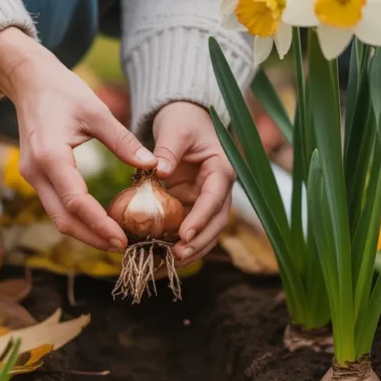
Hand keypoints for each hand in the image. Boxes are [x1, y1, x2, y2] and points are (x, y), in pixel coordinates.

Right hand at [0, 28, 156, 249]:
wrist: (29, 80)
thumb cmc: (64, 90)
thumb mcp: (97, 111)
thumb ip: (124, 142)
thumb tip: (153, 166)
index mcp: (50, 156)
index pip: (76, 201)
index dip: (99, 224)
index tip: (122, 238)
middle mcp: (36, 172)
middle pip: (63, 220)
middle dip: (92, 238)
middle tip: (123, 246)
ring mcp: (32, 176)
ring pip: (57, 217)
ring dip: (85, 232)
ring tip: (115, 240)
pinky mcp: (35, 176)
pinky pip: (56, 205)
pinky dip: (77, 219)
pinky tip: (100, 222)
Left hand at [152, 102, 234, 264]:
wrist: (183, 119)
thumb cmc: (183, 120)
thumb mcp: (175, 130)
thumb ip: (168, 149)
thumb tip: (159, 170)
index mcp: (221, 169)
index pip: (215, 198)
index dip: (201, 218)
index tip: (185, 234)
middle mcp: (218, 188)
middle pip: (216, 221)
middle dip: (199, 242)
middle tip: (178, 256)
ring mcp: (205, 198)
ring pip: (205, 230)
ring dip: (192, 248)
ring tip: (170, 262)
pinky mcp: (191, 204)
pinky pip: (187, 227)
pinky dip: (178, 242)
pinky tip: (162, 254)